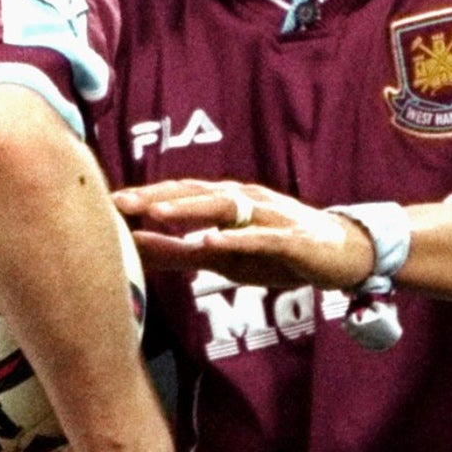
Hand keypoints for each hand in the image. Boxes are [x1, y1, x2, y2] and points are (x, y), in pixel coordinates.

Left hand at [113, 179, 376, 290]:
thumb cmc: (281, 253)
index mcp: (227, 201)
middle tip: (117, 202)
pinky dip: (233, 238)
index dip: (142, 197)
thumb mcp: (226, 258)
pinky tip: (209, 242)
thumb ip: (182, 253)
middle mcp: (245, 200)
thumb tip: (137, 252)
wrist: (345, 254)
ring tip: (154, 213)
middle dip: (154, 197)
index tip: (106, 204)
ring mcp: (269, 215)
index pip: (178, 194)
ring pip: (223, 207)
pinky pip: (259, 236)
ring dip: (187, 209)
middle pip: (193, 193)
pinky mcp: (291, 238)